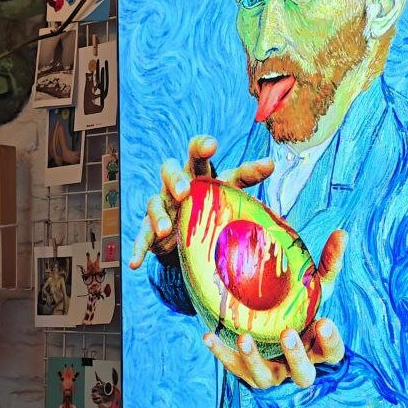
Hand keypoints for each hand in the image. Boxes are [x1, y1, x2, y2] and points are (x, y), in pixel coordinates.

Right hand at [129, 135, 274, 267]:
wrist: (192, 228)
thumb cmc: (213, 201)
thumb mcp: (230, 187)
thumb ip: (248, 175)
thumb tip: (273, 162)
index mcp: (197, 172)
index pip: (196, 153)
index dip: (201, 146)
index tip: (212, 145)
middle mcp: (176, 184)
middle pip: (169, 170)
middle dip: (175, 180)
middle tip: (184, 192)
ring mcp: (162, 206)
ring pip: (154, 203)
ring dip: (158, 216)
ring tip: (166, 230)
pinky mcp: (151, 229)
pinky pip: (142, 236)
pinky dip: (138, 248)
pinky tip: (134, 263)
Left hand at [203, 230, 347, 388]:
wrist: (272, 327)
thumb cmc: (300, 308)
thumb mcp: (315, 288)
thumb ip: (328, 265)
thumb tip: (342, 232)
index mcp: (318, 349)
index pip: (332, 353)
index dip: (330, 342)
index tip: (324, 322)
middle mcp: (297, 366)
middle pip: (303, 373)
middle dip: (295, 354)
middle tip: (286, 332)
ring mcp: (271, 372)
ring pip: (265, 376)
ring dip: (254, 358)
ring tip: (244, 337)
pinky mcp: (246, 372)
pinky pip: (233, 367)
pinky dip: (220, 352)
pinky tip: (209, 335)